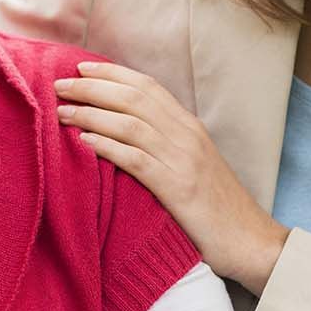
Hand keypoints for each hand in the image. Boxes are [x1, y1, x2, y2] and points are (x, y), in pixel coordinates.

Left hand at [56, 62, 288, 295]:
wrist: (251, 241)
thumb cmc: (217, 209)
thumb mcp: (194, 165)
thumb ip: (167, 145)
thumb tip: (127, 132)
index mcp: (190, 127)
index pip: (147, 87)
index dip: (113, 74)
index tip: (81, 69)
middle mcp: (187, 135)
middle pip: (133, 98)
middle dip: (93, 88)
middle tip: (59, 85)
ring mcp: (183, 160)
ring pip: (130, 123)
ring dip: (91, 114)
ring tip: (62, 112)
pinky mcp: (177, 187)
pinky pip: (135, 159)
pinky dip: (107, 146)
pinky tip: (83, 142)